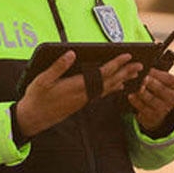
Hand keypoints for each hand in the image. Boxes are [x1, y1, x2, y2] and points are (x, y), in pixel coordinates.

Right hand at [15, 51, 142, 136]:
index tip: (127, 56)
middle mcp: (83, 94)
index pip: (101, 74)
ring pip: (107, 89)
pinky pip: (101, 94)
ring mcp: (83, 100)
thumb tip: (71, 53)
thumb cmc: (36, 98)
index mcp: (75, 86)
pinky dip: (112, 88)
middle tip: (140, 65)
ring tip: (134, 75)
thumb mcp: (42, 80)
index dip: (115, 64)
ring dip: (121, 80)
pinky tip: (116, 86)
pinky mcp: (80, 103)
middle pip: (109, 82)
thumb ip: (57, 67)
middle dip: (125, 72)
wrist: (32, 119)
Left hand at [127, 68, 173, 131]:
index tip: (148, 69)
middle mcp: (172, 98)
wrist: (156, 110)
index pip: (169, 79)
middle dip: (150, 83)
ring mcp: (164, 109)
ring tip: (135, 86)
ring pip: (152, 99)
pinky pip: (143, 108)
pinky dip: (136, 101)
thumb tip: (143, 65)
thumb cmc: (156, 89)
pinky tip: (130, 95)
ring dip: (142, 92)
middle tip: (142, 78)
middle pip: (161, 89)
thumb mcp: (160, 81)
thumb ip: (154, 74)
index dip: (158, 74)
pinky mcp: (153, 117)